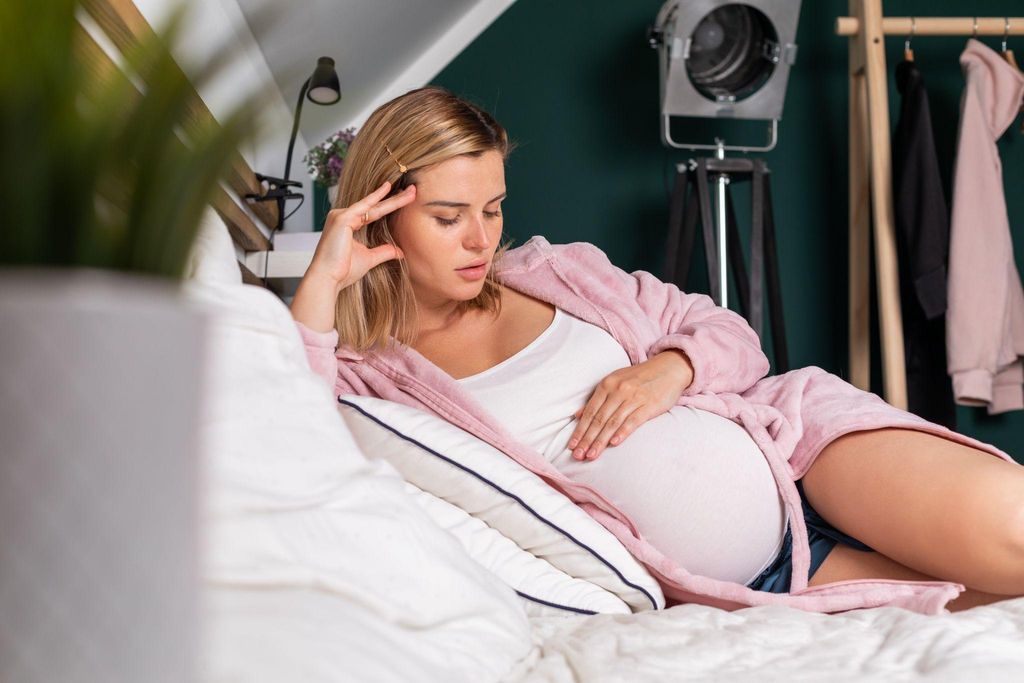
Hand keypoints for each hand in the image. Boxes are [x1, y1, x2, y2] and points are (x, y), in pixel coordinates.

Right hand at [306, 180, 415, 289]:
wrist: (328, 279)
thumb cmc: (343, 270)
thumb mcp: (369, 258)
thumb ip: (384, 252)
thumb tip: (399, 252)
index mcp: (347, 225)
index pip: (373, 213)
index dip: (390, 205)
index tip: (406, 198)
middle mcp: (342, 217)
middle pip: (374, 206)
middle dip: (396, 198)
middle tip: (413, 190)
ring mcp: (340, 216)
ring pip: (373, 206)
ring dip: (393, 199)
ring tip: (411, 192)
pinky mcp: (341, 219)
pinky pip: (364, 207)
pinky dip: (376, 198)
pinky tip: (388, 189)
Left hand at [567, 350, 693, 461]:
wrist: (668, 368)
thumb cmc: (639, 378)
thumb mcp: (615, 382)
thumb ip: (597, 399)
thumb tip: (577, 415)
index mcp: (607, 385)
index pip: (590, 412)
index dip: (580, 430)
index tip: (571, 446)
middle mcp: (618, 391)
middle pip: (599, 419)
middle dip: (587, 439)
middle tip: (578, 455)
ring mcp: (634, 397)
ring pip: (613, 422)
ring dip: (601, 441)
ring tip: (592, 455)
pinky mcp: (649, 404)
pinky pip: (633, 420)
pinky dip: (623, 432)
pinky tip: (614, 443)